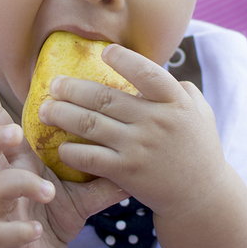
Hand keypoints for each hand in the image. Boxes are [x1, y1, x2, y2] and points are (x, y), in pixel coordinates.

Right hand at [0, 84, 128, 247]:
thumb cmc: (55, 213)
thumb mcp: (82, 192)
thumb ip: (102, 173)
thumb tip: (139, 151)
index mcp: (21, 163)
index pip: (2, 131)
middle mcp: (5, 181)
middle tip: (15, 132)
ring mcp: (2, 210)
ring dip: (20, 185)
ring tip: (46, 188)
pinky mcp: (5, 240)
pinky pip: (4, 232)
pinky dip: (20, 230)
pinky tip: (35, 229)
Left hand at [37, 44, 231, 219]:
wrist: (201, 196)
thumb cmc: (199, 149)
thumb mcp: (201, 113)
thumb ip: (181, 89)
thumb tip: (153, 71)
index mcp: (175, 102)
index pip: (147, 73)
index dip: (124, 60)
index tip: (104, 51)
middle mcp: (157, 121)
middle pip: (105, 98)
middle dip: (72, 88)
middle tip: (54, 84)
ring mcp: (140, 148)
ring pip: (91, 124)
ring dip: (62, 115)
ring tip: (45, 110)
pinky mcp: (127, 173)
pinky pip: (91, 158)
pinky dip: (72, 151)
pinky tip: (60, 146)